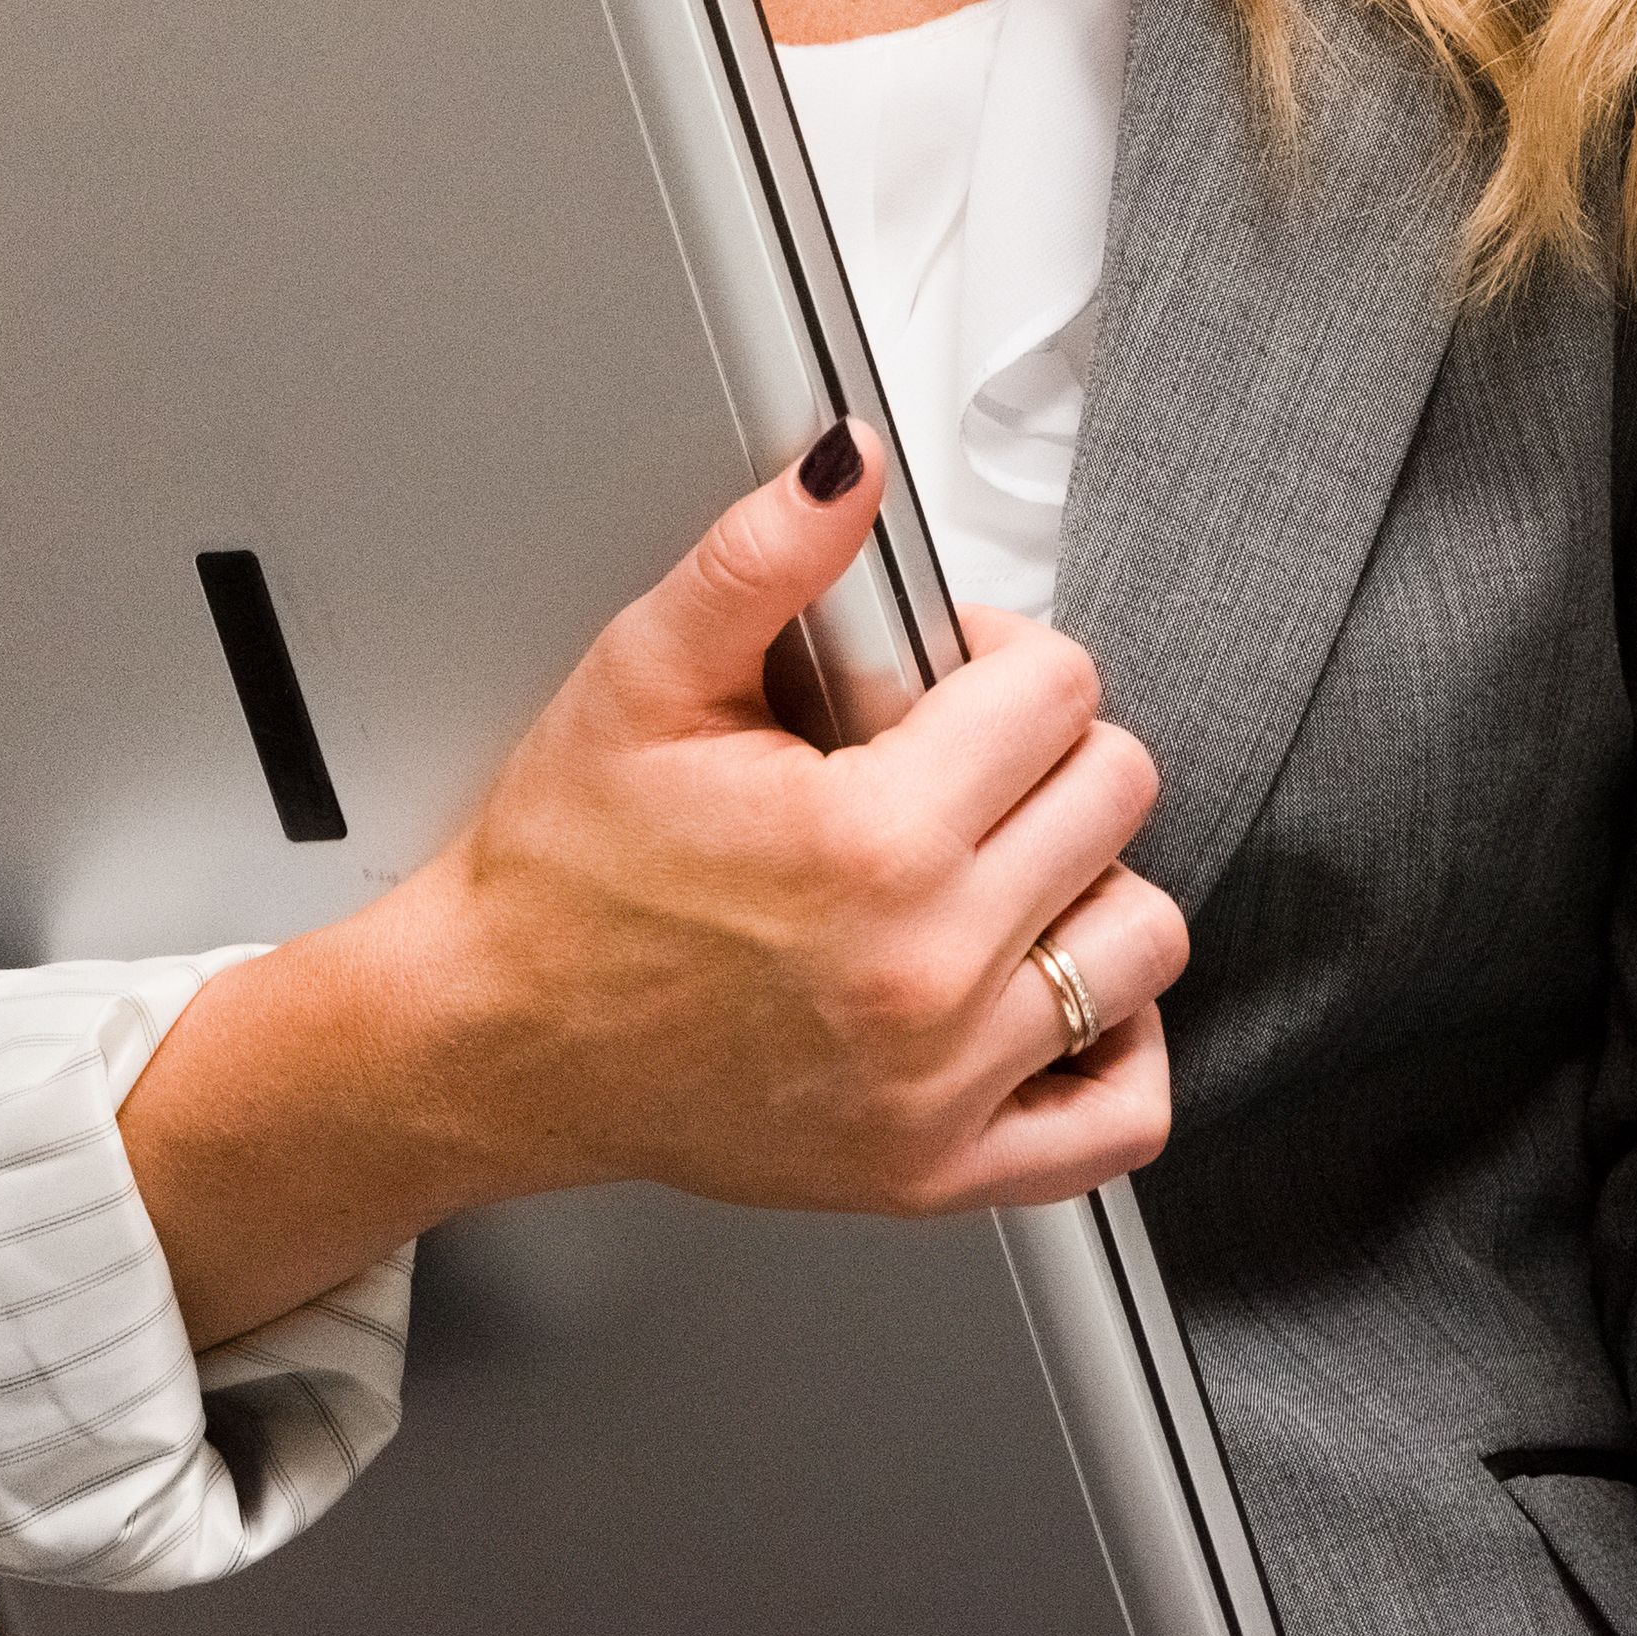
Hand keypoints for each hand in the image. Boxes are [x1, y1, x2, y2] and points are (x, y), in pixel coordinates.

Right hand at [122, 434, 1182, 1340]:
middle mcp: (923, 970)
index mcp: (867, 841)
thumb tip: (849, 465)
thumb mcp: (641, 678)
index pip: (1061, 691)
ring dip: (1085, 888)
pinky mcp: (936, 1170)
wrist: (495, 1039)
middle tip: (953, 766)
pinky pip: (1118, 1114)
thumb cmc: (562, 876)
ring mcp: (940, 1084)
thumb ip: (762, 557)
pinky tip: (1042, 987)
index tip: (948, 680)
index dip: (1003, 659)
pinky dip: (1113, 1046)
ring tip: (990, 868)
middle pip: (1114, 798)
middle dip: (1042, 756)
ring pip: (1141, 940)